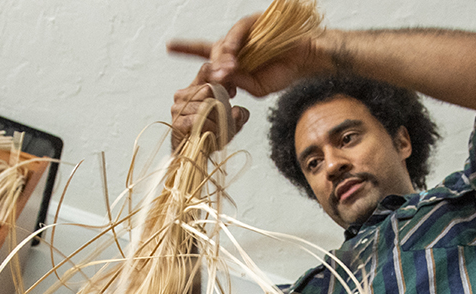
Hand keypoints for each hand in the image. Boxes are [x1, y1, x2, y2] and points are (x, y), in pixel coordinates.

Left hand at [167, 13, 325, 98]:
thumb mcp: (258, 88)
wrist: (306, 60)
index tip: (169, 46)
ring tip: (228, 71)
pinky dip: (232, 46)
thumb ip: (241, 83)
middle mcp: (233, 47)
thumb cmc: (282, 74)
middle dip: (213, 69)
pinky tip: (233, 57)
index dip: (188, 49)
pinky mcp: (251, 24)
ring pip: (222, 46)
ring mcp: (241, 35)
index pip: (206, 56)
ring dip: (222, 60)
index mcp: (232, 62)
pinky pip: (236, 34)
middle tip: (219, 80)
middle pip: (212, 56)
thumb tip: (224, 76)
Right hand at [170, 62, 249, 150]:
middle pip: (209, 88)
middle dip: (222, 104)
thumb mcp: (231, 124)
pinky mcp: (177, 122)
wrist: (195, 157)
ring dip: (217, 119)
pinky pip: (199, 119)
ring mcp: (178, 108)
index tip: (233, 91)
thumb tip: (238, 110)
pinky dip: (210, 127)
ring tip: (218, 129)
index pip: (206, 70)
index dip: (221, 75)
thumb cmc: (211, 137)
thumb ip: (239, 115)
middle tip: (225, 117)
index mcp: (195, 88)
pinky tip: (212, 133)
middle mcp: (183, 94)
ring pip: (205, 105)